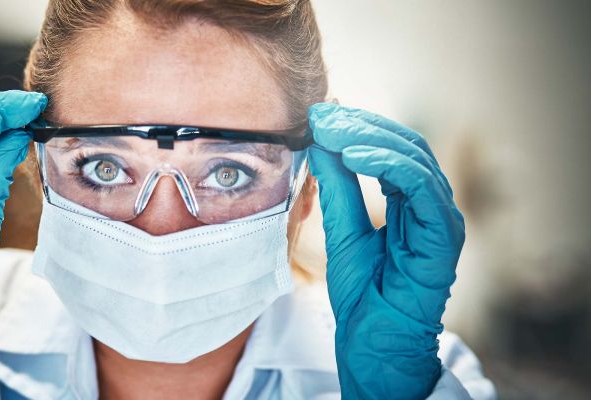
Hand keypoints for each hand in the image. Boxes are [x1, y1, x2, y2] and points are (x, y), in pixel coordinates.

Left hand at [307, 103, 463, 398]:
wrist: (372, 338)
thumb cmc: (362, 290)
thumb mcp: (341, 227)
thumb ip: (336, 188)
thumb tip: (320, 144)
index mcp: (408, 201)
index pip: (390, 148)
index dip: (357, 127)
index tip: (319, 117)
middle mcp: (428, 204)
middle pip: (405, 145)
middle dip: (362, 125)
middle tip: (324, 117)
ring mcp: (440, 218)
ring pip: (415, 158)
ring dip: (371, 139)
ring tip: (333, 133)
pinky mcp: (444, 234)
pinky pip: (421, 186)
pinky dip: (390, 165)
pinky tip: (355, 157)